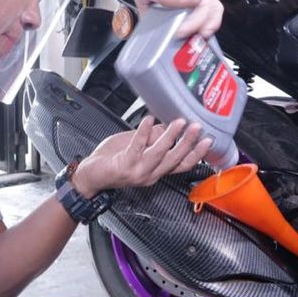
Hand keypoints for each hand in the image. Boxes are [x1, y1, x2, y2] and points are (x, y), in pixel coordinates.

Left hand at [72, 116, 211, 197]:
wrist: (89, 176)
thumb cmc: (111, 161)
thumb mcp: (137, 147)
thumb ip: (153, 138)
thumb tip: (167, 125)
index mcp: (156, 171)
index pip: (182, 164)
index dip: (196, 153)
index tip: (208, 140)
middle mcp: (150, 174)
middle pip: (175, 160)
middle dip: (188, 143)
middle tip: (197, 128)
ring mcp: (138, 171)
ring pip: (160, 154)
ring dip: (171, 137)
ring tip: (178, 122)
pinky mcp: (125, 165)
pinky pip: (137, 146)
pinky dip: (144, 132)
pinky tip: (148, 120)